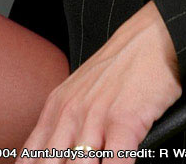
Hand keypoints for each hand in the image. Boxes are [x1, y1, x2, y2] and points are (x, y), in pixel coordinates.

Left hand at [23, 1, 181, 152]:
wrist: (154, 36)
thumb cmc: (122, 64)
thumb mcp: (79, 89)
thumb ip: (63, 124)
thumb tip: (56, 156)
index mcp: (56, 109)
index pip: (31, 158)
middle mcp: (70, 115)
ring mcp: (96, 118)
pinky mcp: (124, 122)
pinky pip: (113, 163)